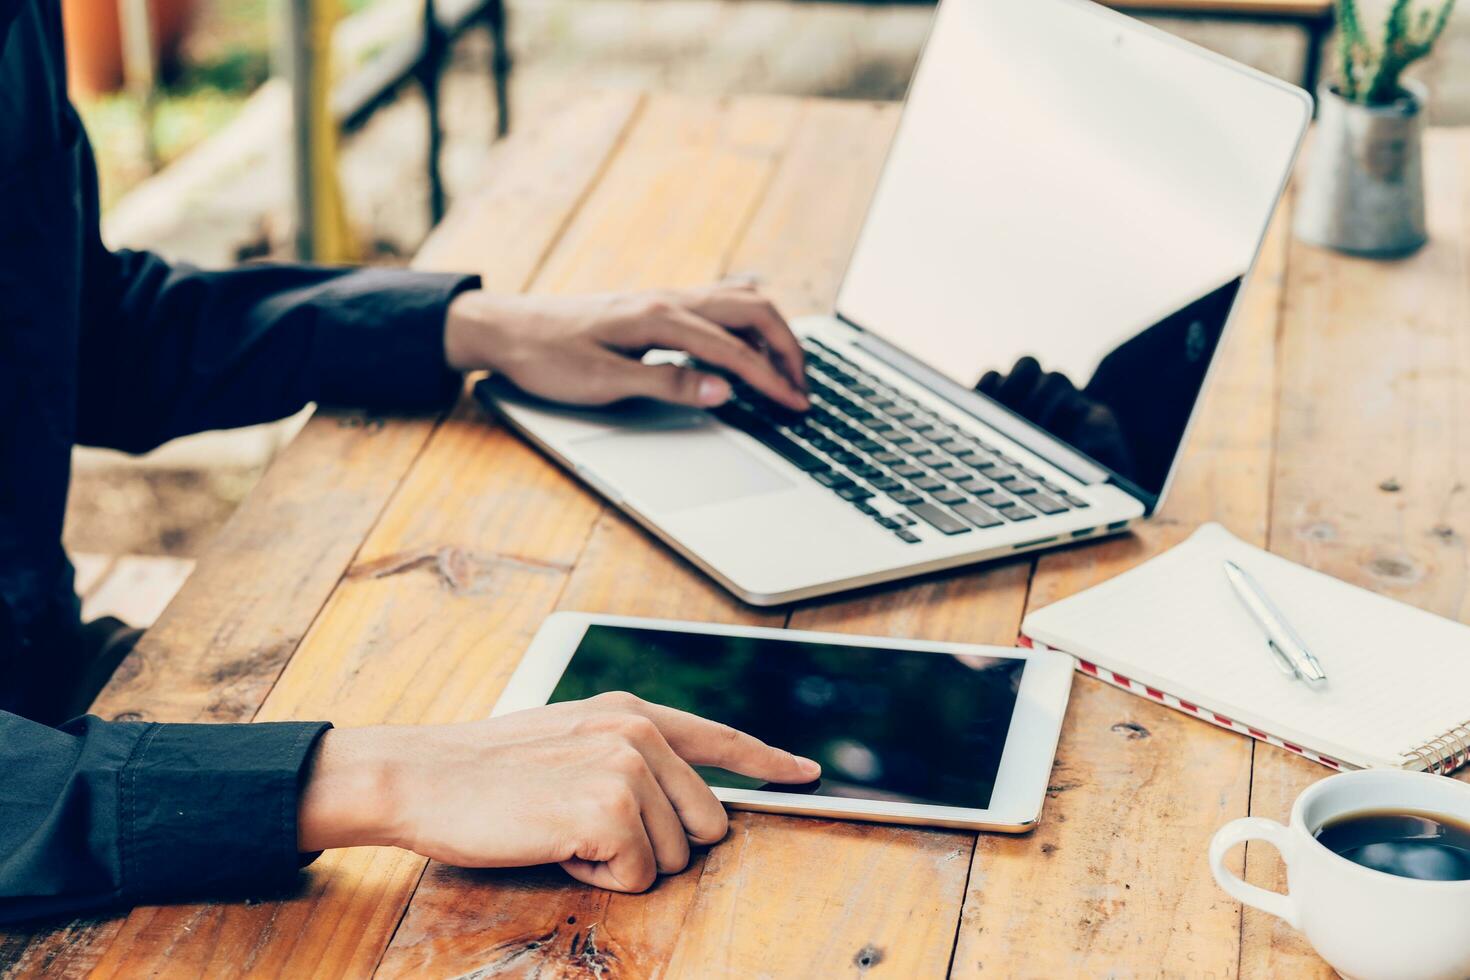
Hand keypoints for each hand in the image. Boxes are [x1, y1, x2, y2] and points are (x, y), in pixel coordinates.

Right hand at [297, 692, 819, 891]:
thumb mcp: (569, 742)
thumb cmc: (487, 773)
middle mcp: (639, 731)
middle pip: (705, 824)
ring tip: (561, 830)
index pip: (719, 738)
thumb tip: (683, 801)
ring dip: (619, 862)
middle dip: (657, 846)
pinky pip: (638, 876)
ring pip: (672, 857)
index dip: (768, 761)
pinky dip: (598, 878)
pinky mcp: (610, 807)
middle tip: (586, 829)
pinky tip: (556, 846)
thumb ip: (630, 755)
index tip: (807, 774)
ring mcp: (627, 766)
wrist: (423, 777)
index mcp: (631, 712)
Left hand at [443, 284, 808, 410]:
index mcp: (659, 317)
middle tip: (803, 387)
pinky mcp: (656, 307)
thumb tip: (724, 391)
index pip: (735, 348)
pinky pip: (719, 306)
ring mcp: (664, 299)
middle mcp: (668, 299)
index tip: (795, 404)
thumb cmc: (547, 357)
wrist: (507, 328)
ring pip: (740, 302)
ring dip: (772, 332)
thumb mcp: (602, 381)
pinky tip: (748, 349)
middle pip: (753, 308)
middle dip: (788, 346)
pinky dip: (748, 325)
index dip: (771, 379)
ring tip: (785, 371)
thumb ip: (667, 385)